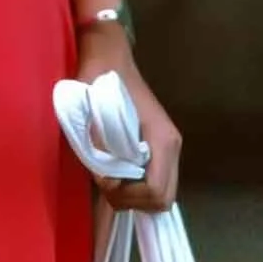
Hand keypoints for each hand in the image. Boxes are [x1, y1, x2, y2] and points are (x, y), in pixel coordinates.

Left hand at [76, 23, 181, 212]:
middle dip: (134, 202)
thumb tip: (106, 180)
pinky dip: (138, 188)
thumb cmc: (99, 83)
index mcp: (161, 139)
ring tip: (111, 179)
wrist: (110, 59)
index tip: (106, 182)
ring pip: (161, 193)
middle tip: (108, 187)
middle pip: (164, 199)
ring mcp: (169, 148)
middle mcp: (171, 147)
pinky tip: (119, 174)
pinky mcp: (160, 149)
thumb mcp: (91, 115)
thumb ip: (100, 149)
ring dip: (135, 196)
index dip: (129, 197)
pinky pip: (156, 181)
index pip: (156, 191)